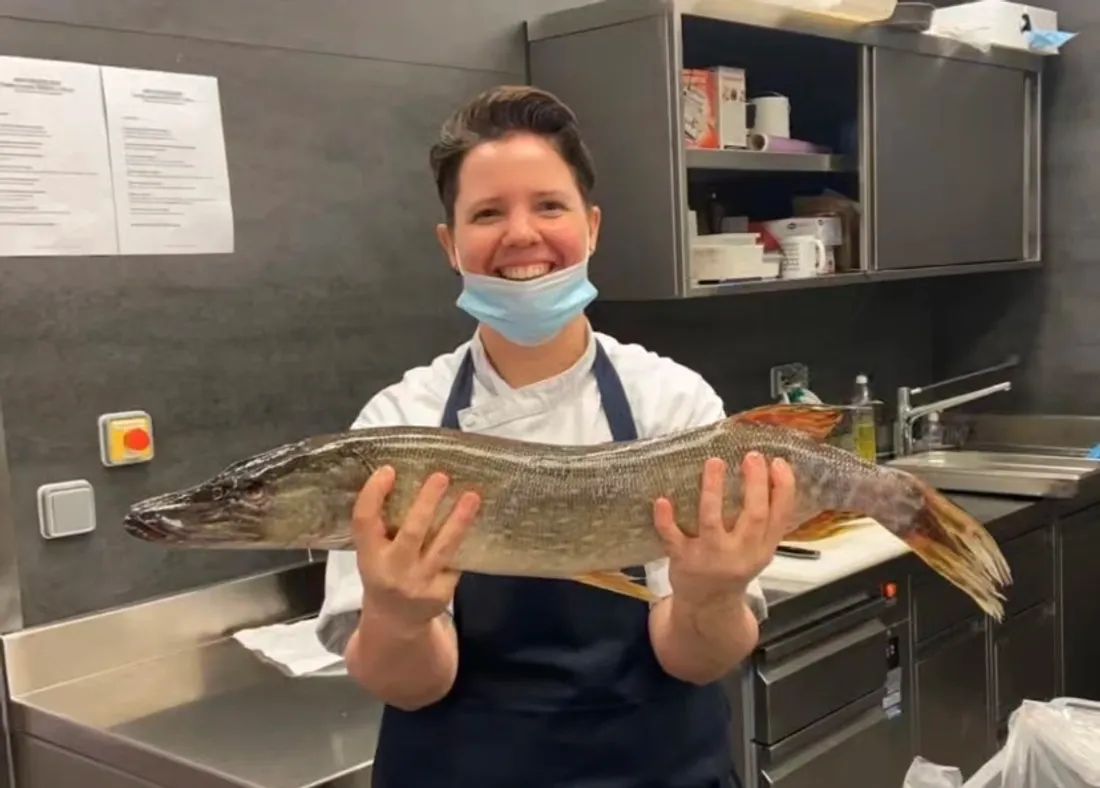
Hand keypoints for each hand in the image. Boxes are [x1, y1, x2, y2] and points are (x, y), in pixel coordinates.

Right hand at [352, 466, 480, 632]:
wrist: (394, 625)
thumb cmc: (384, 576)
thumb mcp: (372, 556)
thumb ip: (381, 528)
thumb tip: (403, 479)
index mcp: (368, 558)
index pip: (364, 522)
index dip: (373, 495)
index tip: (388, 470)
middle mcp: (393, 571)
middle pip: (411, 532)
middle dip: (426, 503)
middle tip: (441, 476)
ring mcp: (419, 584)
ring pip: (443, 547)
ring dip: (459, 520)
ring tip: (472, 496)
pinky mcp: (442, 593)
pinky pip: (455, 561)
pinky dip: (463, 539)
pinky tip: (474, 520)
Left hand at [653, 453, 794, 609]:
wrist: (708, 606)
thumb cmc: (733, 567)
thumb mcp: (758, 551)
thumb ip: (765, 522)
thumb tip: (771, 473)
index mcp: (763, 550)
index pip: (781, 517)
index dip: (784, 490)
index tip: (780, 463)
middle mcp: (740, 554)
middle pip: (752, 517)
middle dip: (754, 485)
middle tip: (752, 456)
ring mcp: (710, 558)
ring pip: (711, 521)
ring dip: (713, 491)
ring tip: (714, 462)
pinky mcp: (683, 560)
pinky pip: (673, 539)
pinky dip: (667, 521)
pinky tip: (663, 500)